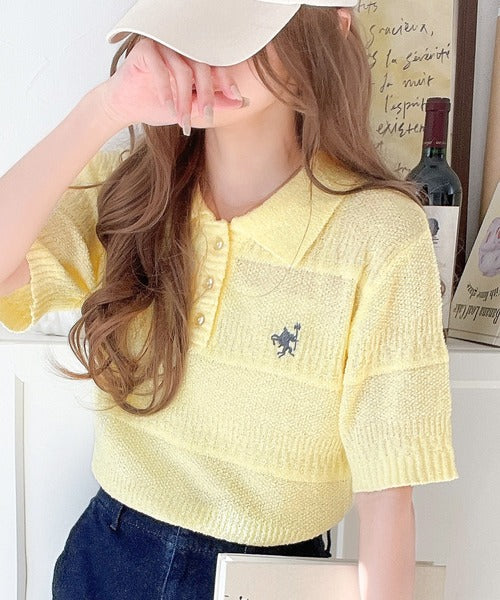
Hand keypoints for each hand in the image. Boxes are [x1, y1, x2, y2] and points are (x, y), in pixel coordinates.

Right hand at [94, 37, 246, 130]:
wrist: (125, 107)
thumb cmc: (155, 105)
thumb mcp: (190, 109)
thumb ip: (213, 103)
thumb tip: (239, 103)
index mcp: (192, 60)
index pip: (215, 66)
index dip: (226, 81)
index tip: (236, 97)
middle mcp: (180, 50)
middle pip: (202, 67)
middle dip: (207, 95)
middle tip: (207, 116)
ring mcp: (163, 47)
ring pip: (183, 71)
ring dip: (184, 99)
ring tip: (182, 120)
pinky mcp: (146, 49)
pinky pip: (162, 70)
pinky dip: (166, 92)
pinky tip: (167, 108)